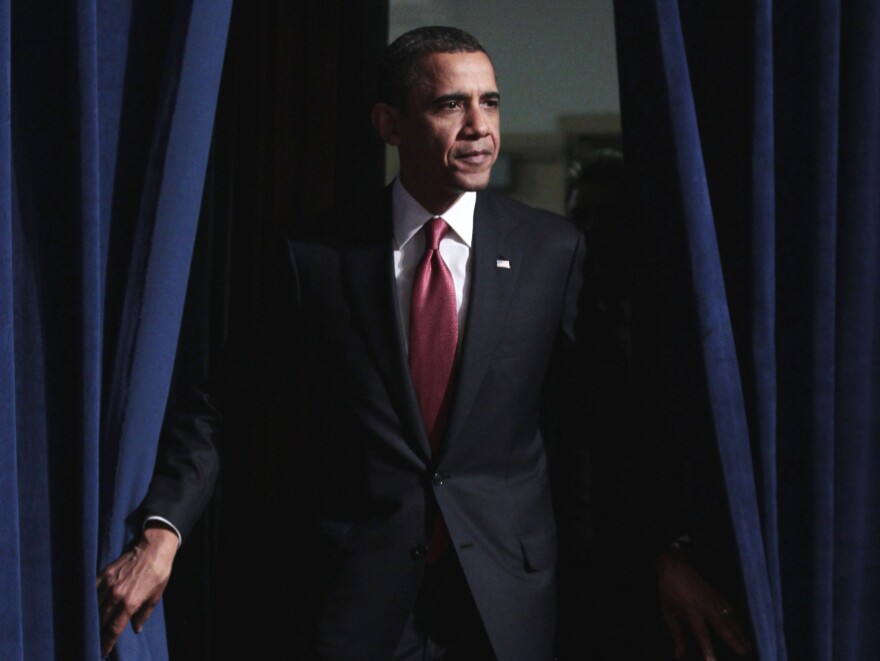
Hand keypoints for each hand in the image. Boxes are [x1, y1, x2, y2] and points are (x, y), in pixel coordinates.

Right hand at [96, 525, 178, 656]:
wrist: (154, 549)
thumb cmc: (159, 573)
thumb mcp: (156, 596)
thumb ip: (143, 614)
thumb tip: (136, 629)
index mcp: (130, 603)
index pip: (114, 629)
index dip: (107, 643)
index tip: (102, 652)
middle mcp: (116, 595)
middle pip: (101, 620)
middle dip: (97, 633)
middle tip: (95, 642)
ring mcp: (109, 584)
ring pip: (95, 607)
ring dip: (92, 619)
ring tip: (90, 628)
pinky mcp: (105, 574)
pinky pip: (93, 591)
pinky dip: (90, 601)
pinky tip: (89, 608)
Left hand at [656, 547, 750, 660]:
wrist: (674, 566)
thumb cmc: (669, 591)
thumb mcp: (668, 613)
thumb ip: (676, 635)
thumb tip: (679, 656)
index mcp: (692, 611)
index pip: (701, 634)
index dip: (708, 649)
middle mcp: (706, 606)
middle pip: (723, 626)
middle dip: (734, 640)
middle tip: (745, 652)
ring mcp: (714, 599)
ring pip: (730, 618)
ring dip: (740, 632)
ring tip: (748, 645)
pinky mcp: (717, 595)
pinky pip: (729, 609)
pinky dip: (736, 619)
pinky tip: (742, 627)